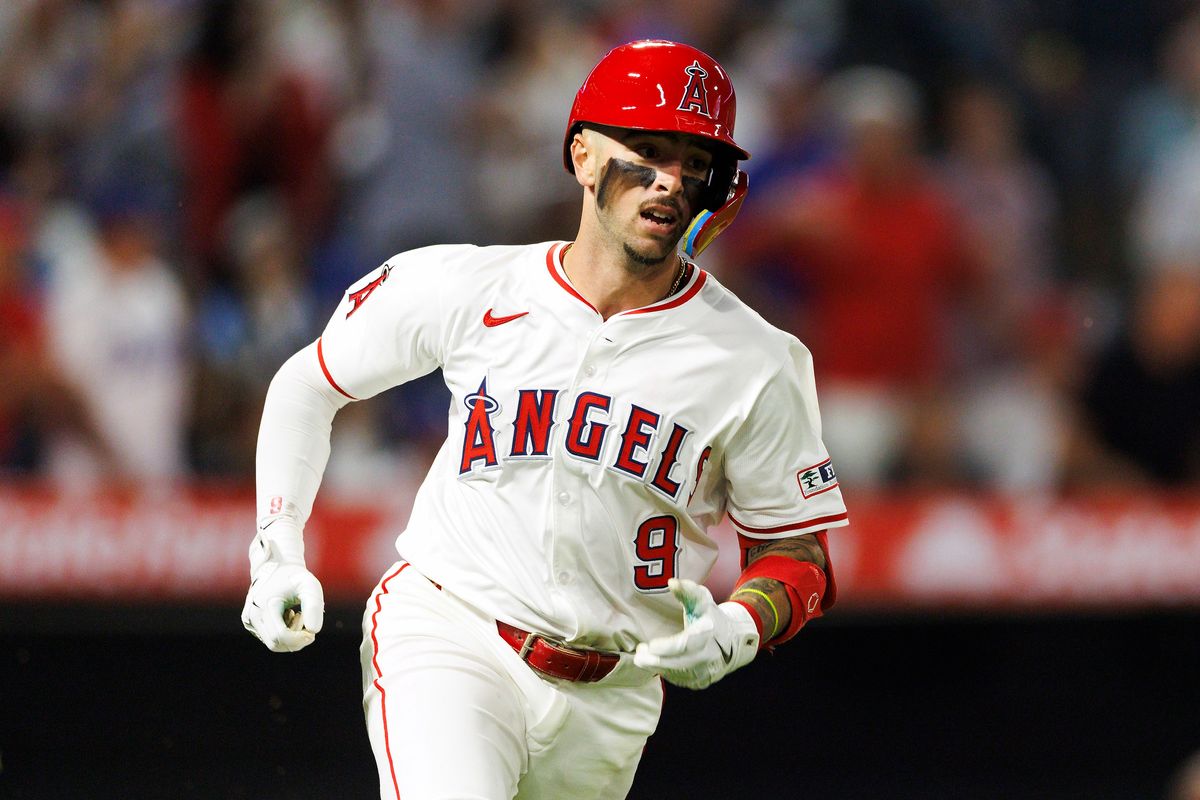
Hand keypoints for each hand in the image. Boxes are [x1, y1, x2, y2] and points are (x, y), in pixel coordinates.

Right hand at [241, 531, 323, 652]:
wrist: (275, 566)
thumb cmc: (295, 576)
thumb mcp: (309, 585)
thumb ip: (314, 606)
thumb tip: (314, 631)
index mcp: (263, 605)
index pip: (280, 636)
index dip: (299, 639)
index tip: (312, 631)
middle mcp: (252, 615)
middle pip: (276, 644)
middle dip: (295, 638)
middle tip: (304, 618)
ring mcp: (249, 620)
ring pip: (273, 643)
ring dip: (290, 636)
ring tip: (296, 614)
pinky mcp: (250, 623)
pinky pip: (270, 638)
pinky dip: (283, 633)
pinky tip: (287, 615)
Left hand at [634, 578, 759, 688]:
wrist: (733, 641)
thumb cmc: (711, 618)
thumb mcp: (702, 599)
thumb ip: (687, 589)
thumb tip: (671, 582)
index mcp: (709, 633)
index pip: (686, 644)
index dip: (667, 647)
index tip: (650, 645)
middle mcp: (709, 655)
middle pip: (679, 663)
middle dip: (656, 660)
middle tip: (639, 654)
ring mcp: (706, 671)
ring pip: (677, 674)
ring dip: (657, 667)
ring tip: (642, 657)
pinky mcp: (701, 681)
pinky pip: (680, 680)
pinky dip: (666, 672)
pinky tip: (656, 663)